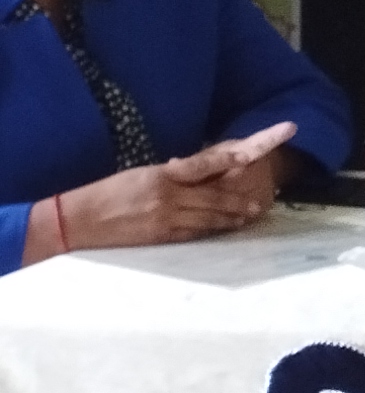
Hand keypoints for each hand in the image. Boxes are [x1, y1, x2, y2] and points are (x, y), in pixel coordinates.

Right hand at [63, 123, 293, 250]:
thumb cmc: (108, 193)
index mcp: (161, 175)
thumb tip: (195, 171)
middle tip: (257, 201)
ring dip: (230, 217)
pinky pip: (193, 233)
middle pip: (213, 196)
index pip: (202, 164)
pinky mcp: (161, 236)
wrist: (80, 220)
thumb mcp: (139, 174)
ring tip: (247, 216)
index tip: (248, 156)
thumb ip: (170, 174)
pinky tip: (222, 229)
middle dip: (237, 198)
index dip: (227, 159)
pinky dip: (210, 230)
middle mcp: (167, 196)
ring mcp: (166, 218)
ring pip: (208, 217)